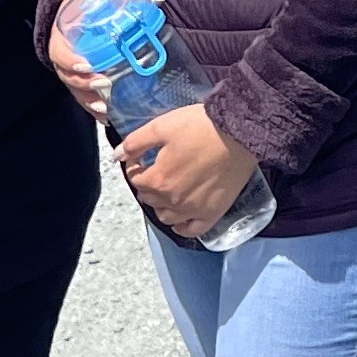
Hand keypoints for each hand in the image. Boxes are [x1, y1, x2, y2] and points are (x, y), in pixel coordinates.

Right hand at [48, 0, 112, 118]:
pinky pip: (84, 97)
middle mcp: (63, 56)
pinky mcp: (79, 80)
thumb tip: (156, 0)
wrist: (76, 10)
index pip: (59, 52)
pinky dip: (94, 108)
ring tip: (106, 110)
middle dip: (85, 84)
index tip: (87, 65)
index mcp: (63, 36)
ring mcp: (70, 71)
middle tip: (105, 84)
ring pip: (76, 91)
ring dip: (90, 101)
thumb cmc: (89, 6)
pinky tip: (108, 117)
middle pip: (68, 76)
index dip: (71, 61)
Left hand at [115, 102, 258, 239]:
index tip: (141, 159)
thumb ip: (135, 142)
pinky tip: (181, 217)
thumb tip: (117, 155)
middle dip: (148, 185)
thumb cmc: (201, 126)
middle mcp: (173, 200)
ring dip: (162, 205)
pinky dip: (182, 226)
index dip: (135, 168)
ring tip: (168, 191)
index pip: (135, 180)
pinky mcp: (212, 213)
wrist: (240, 132)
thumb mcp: (162, 126)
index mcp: (158, 179)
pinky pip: (192, 230)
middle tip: (156, 171)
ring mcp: (193, 210)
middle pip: (149, 199)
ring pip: (166, 217)